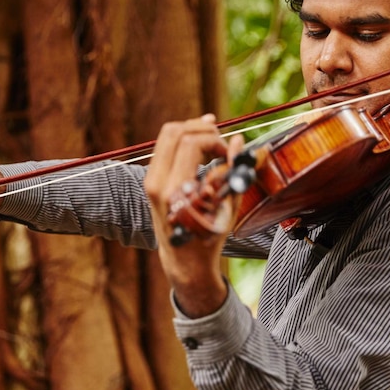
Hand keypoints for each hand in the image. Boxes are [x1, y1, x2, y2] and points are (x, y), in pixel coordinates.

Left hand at [144, 115, 244, 317]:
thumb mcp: (226, 206)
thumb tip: (238, 141)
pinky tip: (201, 142)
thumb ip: (232, 171)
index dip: (214, 140)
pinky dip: (183, 139)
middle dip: (201, 129)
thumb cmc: (209, 238)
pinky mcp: (152, 179)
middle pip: (174, 131)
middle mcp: (157, 182)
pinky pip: (165, 147)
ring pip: (167, 135)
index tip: (227, 153)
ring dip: (192, 131)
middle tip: (220, 142)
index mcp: (174, 190)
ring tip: (213, 140)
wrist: (184, 260)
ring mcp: (151, 180)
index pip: (190, 144)